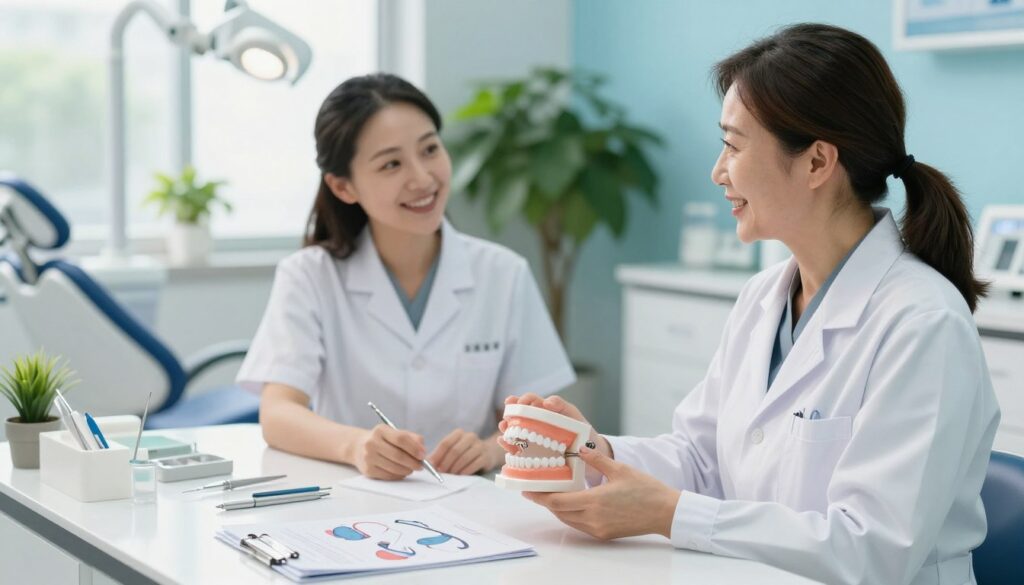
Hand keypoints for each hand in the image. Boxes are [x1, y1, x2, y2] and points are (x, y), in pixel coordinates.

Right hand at [353, 424, 423, 479]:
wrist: (359, 447)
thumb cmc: (383, 440)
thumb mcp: (395, 433)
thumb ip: (412, 438)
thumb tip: (422, 450)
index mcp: (381, 430)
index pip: (401, 439)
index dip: (414, 448)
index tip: (423, 455)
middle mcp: (372, 443)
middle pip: (398, 455)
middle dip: (413, 462)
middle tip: (420, 466)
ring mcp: (368, 457)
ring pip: (394, 467)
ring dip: (407, 470)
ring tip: (411, 468)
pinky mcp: (368, 470)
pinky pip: (388, 475)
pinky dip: (398, 475)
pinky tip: (402, 472)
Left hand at [429, 429, 498, 474]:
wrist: (488, 452)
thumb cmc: (465, 452)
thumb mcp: (453, 449)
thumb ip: (440, 455)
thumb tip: (427, 463)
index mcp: (459, 433)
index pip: (446, 443)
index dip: (438, 455)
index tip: (432, 465)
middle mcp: (470, 437)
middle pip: (455, 450)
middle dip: (446, 463)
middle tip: (440, 473)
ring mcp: (480, 446)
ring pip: (464, 457)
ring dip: (455, 468)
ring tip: (450, 475)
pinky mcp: (486, 456)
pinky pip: (474, 464)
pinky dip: (465, 471)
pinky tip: (460, 475)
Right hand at [498, 393, 612, 459]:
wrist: (589, 456)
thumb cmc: (582, 432)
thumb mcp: (574, 416)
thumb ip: (562, 406)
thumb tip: (547, 402)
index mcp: (545, 411)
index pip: (531, 401)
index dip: (522, 400)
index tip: (519, 402)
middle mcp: (536, 424)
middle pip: (518, 416)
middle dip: (510, 414)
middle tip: (507, 415)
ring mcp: (532, 439)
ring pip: (514, 431)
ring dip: (506, 429)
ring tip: (504, 428)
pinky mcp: (531, 455)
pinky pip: (516, 449)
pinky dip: (508, 445)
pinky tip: (503, 442)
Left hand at [523, 446, 679, 539]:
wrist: (665, 512)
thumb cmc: (646, 489)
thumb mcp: (620, 469)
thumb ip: (597, 459)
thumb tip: (580, 448)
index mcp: (594, 501)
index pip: (557, 501)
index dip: (539, 496)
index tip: (526, 489)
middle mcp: (592, 518)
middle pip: (559, 511)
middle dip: (545, 501)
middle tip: (534, 489)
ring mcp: (598, 528)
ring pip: (568, 519)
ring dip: (558, 508)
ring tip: (550, 494)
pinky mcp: (604, 533)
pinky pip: (579, 525)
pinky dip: (571, 514)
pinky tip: (571, 503)